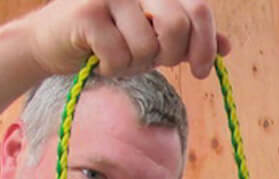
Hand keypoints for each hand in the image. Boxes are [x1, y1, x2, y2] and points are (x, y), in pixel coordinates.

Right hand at [23, 0, 229, 78]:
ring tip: (119, 58)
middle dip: (169, 55)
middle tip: (151, 62)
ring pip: (148, 46)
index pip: (199, 8)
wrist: (50, 42)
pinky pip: (120, 55)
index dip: (205, 43)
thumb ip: (188, 37)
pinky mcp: (88, 12)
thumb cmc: (109, 39)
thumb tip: (227, 47)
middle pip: (177, 25)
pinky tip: (100, 61)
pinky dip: (114, 68)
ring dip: (136, 64)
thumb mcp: (155, 38)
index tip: (200, 70)